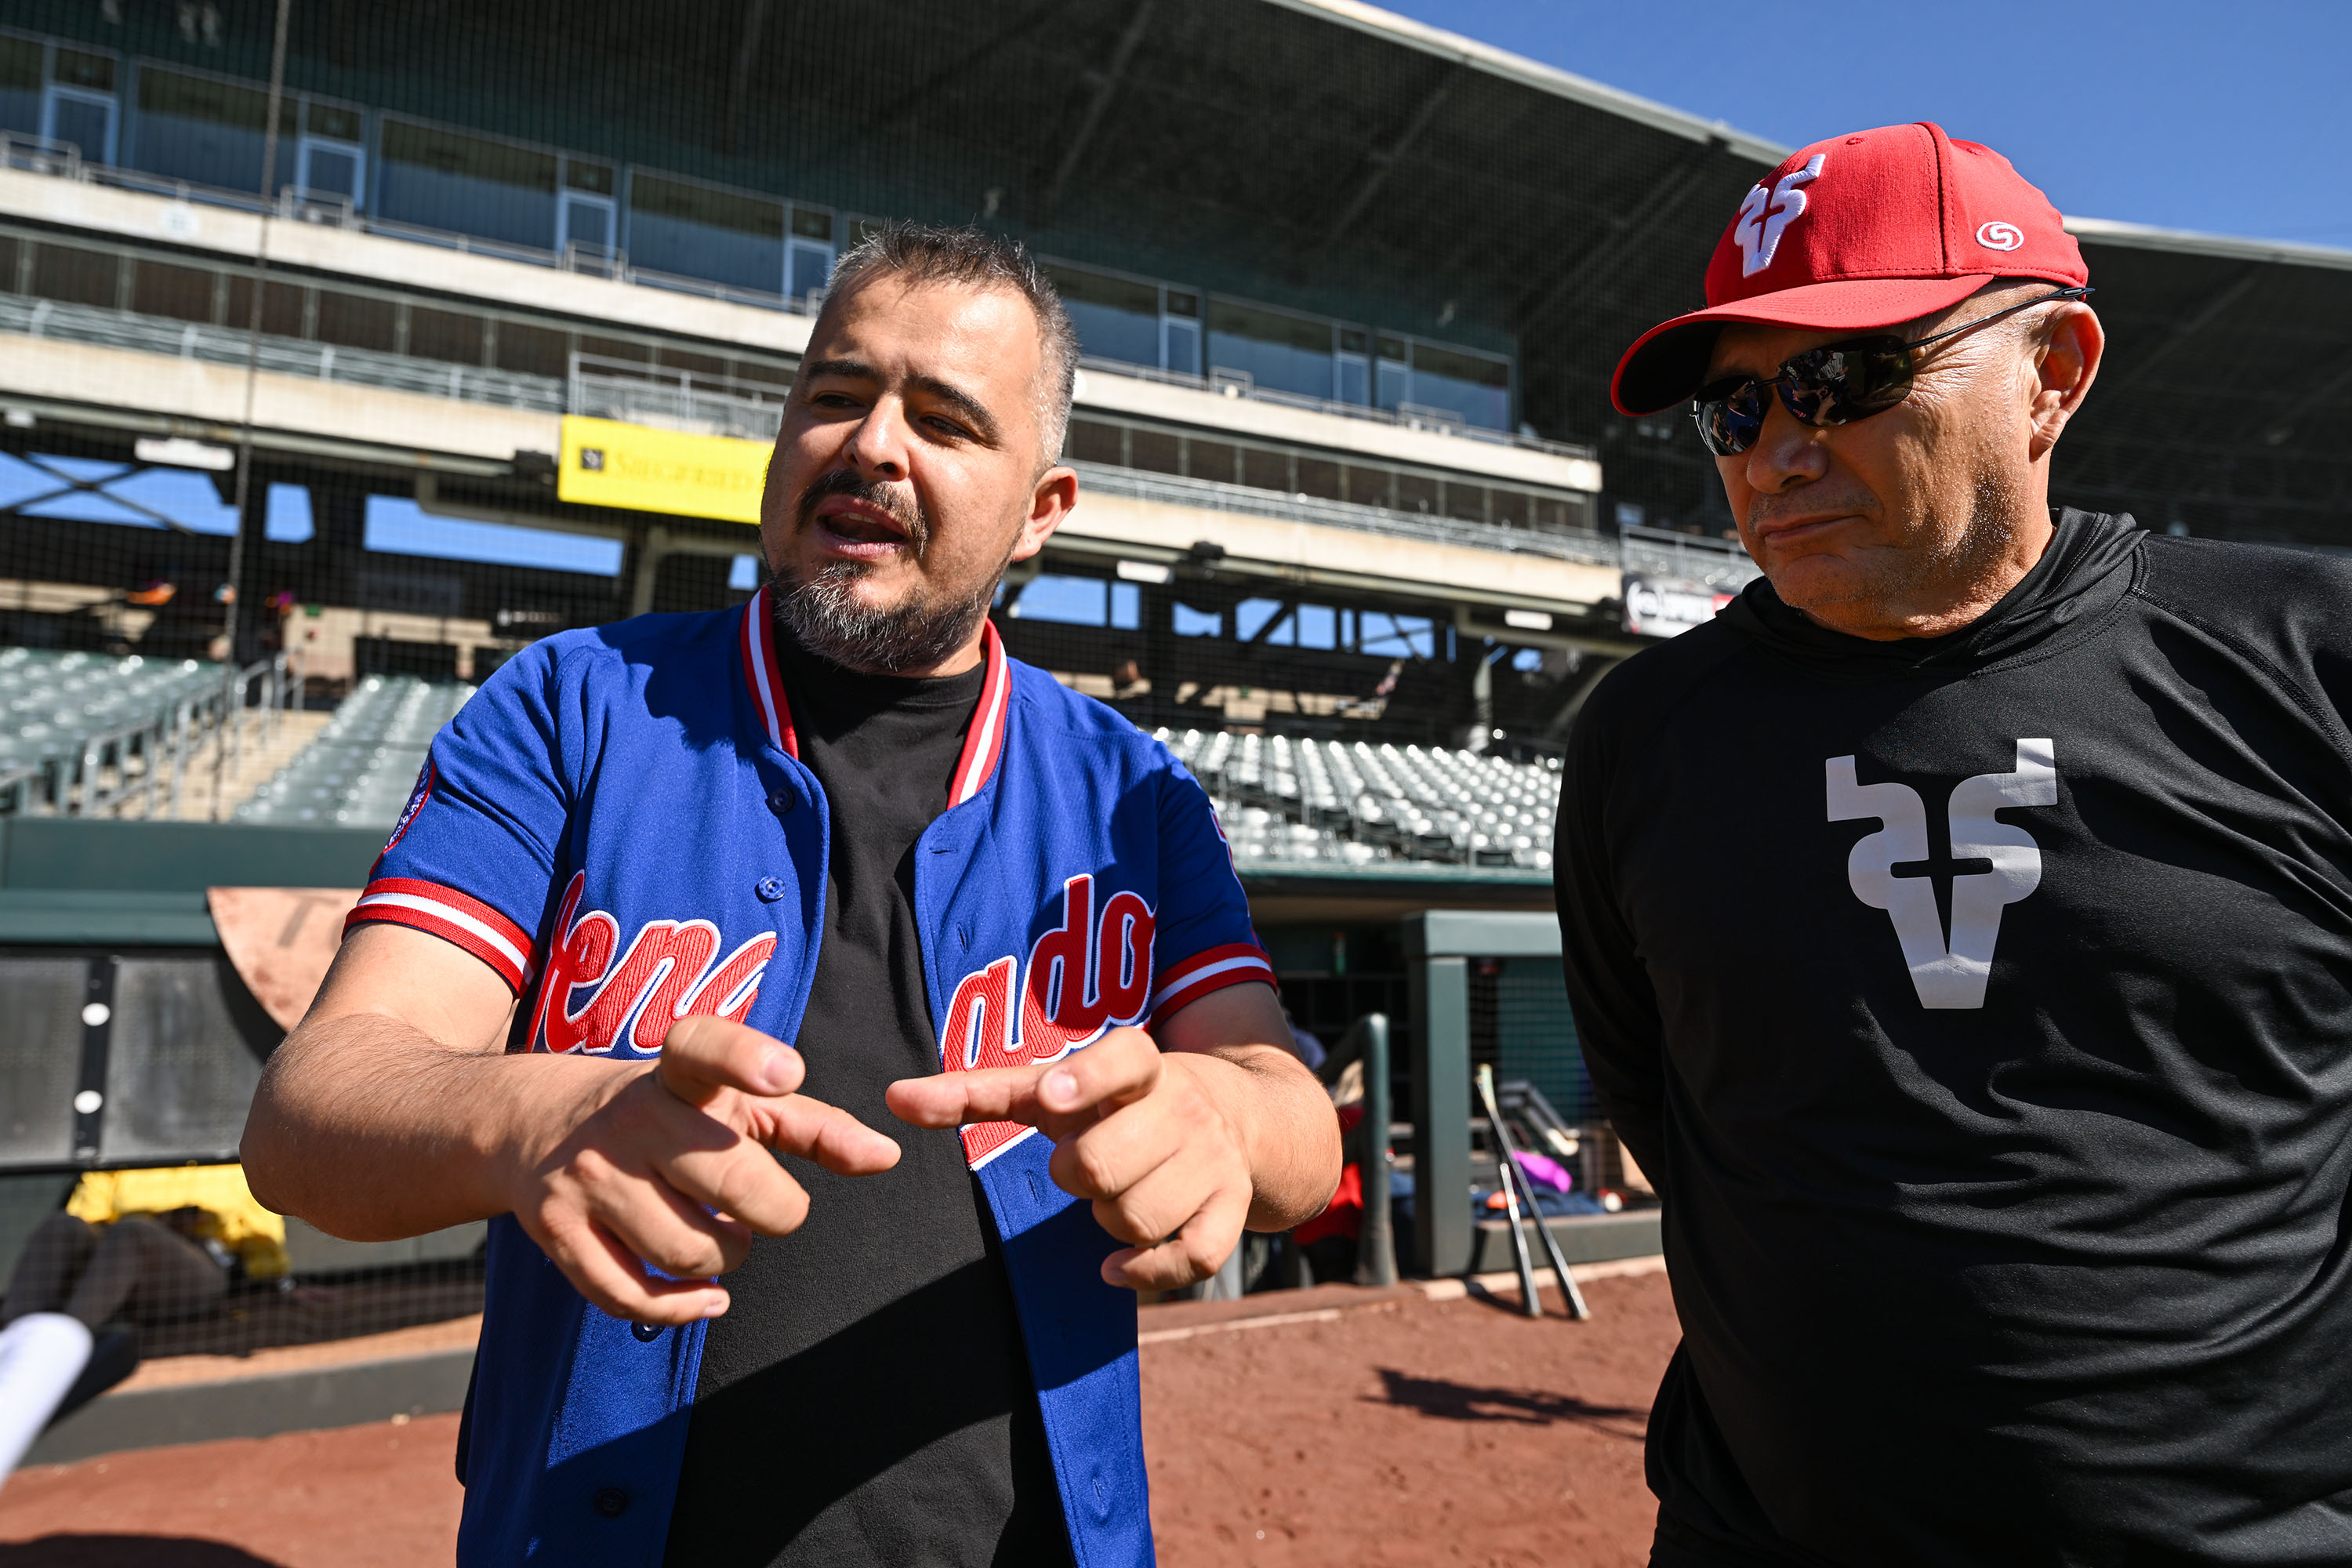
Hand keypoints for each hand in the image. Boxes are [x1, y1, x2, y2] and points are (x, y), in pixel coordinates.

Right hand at [507, 1016, 899, 1324]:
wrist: (532, 1120)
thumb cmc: (668, 1114)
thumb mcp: (734, 1102)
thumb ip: (814, 1127)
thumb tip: (886, 1157)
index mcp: (678, 1073)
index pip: (705, 1049)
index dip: (746, 1060)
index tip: (785, 1072)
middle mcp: (629, 1119)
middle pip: (732, 1184)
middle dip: (773, 1211)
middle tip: (763, 1205)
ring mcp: (587, 1177)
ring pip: (688, 1252)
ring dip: (727, 1259)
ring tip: (720, 1234)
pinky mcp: (556, 1232)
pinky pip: (631, 1298)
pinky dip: (680, 1309)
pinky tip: (704, 1295)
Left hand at [886, 1027, 1255, 1289]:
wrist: (1233, 1112)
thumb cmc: (1115, 1102)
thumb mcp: (1056, 1086)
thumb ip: (976, 1091)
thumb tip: (893, 1100)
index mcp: (1139, 1065)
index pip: (1124, 1059)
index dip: (1088, 1080)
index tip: (1053, 1096)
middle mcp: (1183, 1106)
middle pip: (1105, 1164)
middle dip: (1075, 1177)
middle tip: (1078, 1167)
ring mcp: (1213, 1159)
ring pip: (1138, 1216)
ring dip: (1108, 1221)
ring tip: (1111, 1196)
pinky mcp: (1233, 1207)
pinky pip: (1190, 1257)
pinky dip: (1147, 1271)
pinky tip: (1117, 1264)